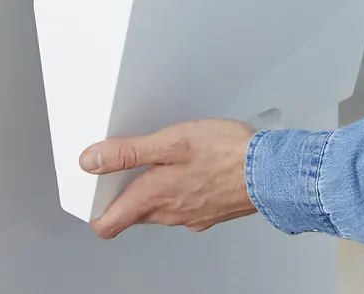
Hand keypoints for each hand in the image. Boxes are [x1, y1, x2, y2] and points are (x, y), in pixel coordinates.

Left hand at [81, 119, 257, 238]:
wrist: (272, 171)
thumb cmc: (227, 154)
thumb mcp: (172, 140)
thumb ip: (128, 152)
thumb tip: (91, 161)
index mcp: (152, 197)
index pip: (107, 224)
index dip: (95, 211)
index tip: (94, 193)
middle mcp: (168, 214)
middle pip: (133, 214)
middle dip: (129, 192)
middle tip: (135, 164)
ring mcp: (190, 217)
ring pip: (161, 210)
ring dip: (159, 190)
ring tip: (172, 160)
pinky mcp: (210, 214)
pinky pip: (186, 207)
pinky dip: (185, 192)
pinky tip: (198, 170)